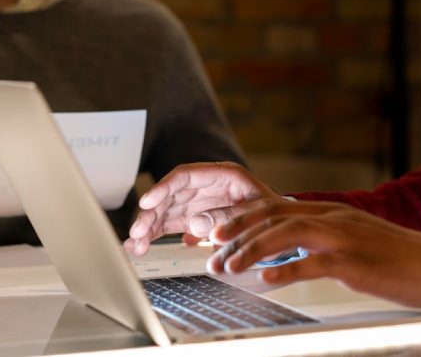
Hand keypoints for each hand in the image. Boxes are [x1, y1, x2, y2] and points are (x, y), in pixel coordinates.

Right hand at [124, 162, 281, 255]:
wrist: (285, 227)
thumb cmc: (276, 214)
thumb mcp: (258, 212)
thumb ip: (227, 216)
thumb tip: (194, 224)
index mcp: (223, 175)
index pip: (186, 175)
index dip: (164, 187)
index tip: (147, 202)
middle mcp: (207, 186)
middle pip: (171, 194)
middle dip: (151, 213)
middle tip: (137, 233)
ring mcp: (200, 203)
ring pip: (166, 211)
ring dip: (149, 227)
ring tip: (134, 246)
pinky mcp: (196, 219)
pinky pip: (171, 224)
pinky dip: (156, 235)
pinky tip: (142, 247)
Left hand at [208, 199, 420, 309]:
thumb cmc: (396, 258)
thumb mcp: (354, 240)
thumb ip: (322, 241)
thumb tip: (287, 253)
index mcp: (331, 213)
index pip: (277, 205)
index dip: (243, 215)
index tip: (218, 229)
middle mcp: (333, 218)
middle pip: (274, 215)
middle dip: (237, 230)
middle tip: (211, 248)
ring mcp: (343, 238)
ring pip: (286, 233)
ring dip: (252, 250)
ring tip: (229, 265)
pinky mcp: (353, 261)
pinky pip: (313, 263)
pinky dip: (286, 269)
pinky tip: (266, 279)